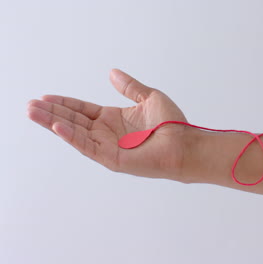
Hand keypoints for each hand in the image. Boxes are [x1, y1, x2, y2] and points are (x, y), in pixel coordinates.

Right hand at [27, 69, 191, 181]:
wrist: (185, 144)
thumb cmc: (172, 123)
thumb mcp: (149, 97)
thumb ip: (129, 86)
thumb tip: (112, 72)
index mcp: (114, 118)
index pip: (82, 109)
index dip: (64, 102)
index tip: (46, 96)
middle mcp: (107, 133)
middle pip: (73, 120)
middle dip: (52, 112)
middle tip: (30, 105)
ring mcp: (108, 146)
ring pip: (75, 133)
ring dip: (53, 123)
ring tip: (33, 113)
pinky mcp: (112, 158)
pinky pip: (88, 146)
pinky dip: (72, 137)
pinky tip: (58, 126)